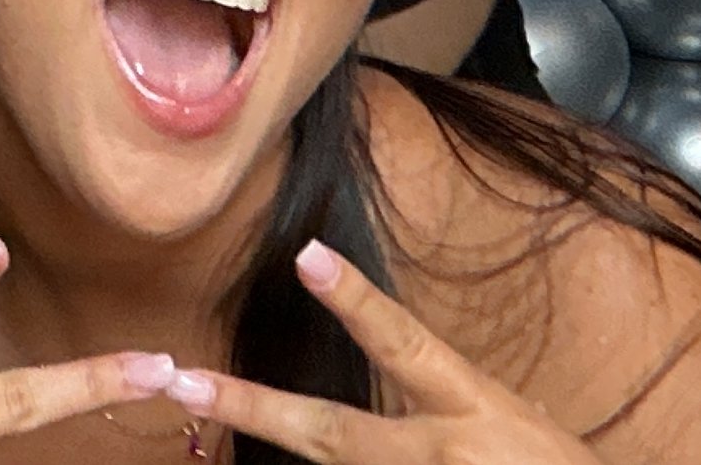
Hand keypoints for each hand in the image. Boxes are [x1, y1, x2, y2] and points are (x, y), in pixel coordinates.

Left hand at [167, 240, 601, 462]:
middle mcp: (441, 453)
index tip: (307, 256)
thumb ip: (454, 394)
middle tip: (183, 383)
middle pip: (331, 430)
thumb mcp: (518, 422)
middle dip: (253, 407)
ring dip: (274, 439)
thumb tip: (406, 357)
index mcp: (473, 408)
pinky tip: (262, 450)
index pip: (405, 346)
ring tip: (205, 403)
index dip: (356, 302)